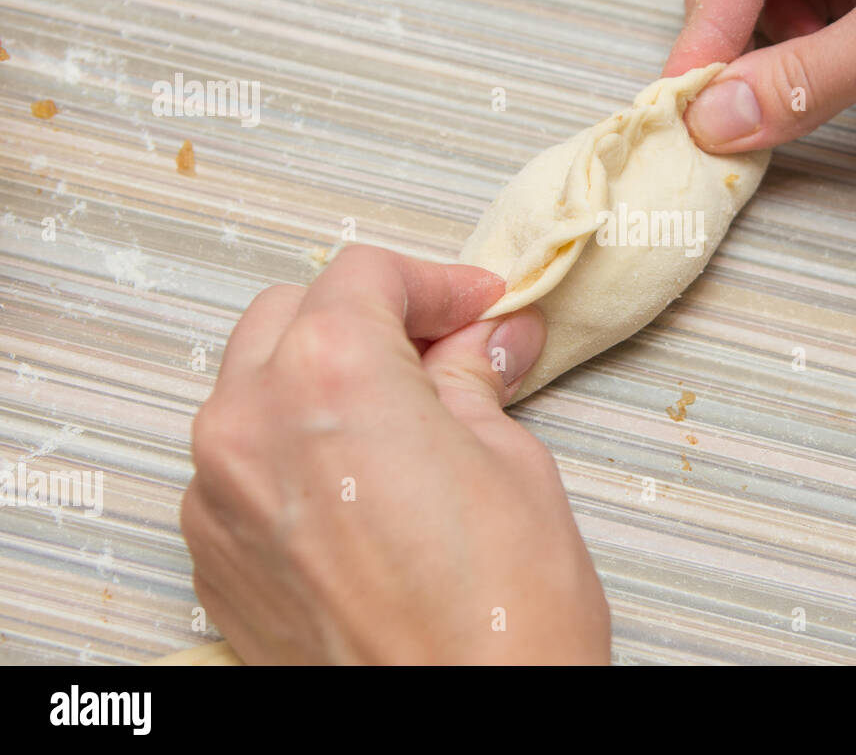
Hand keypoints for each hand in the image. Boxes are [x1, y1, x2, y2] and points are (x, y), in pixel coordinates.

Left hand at [181, 245, 610, 663]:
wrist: (462, 732)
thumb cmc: (501, 616)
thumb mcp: (512, 462)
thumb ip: (474, 382)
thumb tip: (484, 341)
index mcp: (330, 374)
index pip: (366, 276)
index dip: (434, 283)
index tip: (475, 307)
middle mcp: (249, 424)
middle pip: (293, 314)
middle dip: (366, 318)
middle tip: (441, 350)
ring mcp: (216, 497)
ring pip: (253, 387)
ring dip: (319, 378)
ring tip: (399, 417)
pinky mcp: (213, 559)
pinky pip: (237, 467)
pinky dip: (290, 449)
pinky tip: (357, 484)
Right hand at [667, 0, 855, 146]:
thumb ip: (803, 79)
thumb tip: (711, 118)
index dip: (704, 21)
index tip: (683, 97)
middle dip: (722, 27)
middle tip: (712, 105)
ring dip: (755, 50)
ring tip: (765, 105)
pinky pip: (806, 22)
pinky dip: (790, 63)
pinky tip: (800, 96)